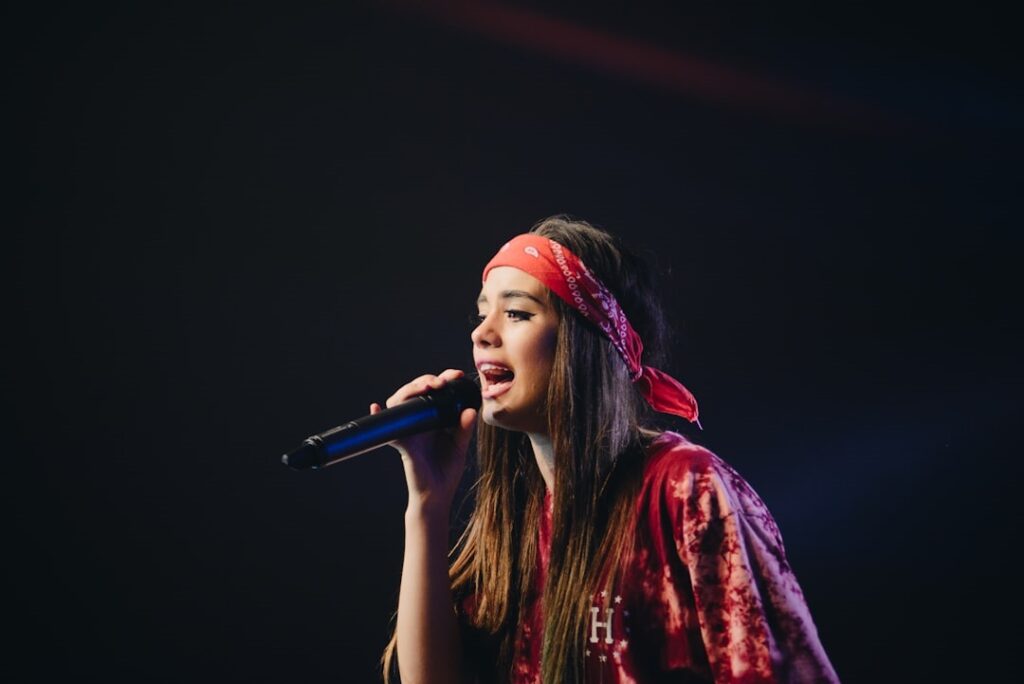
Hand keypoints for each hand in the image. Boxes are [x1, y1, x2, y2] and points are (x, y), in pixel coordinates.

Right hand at [371, 369, 477, 516]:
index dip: (443, 378)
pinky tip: (375, 407)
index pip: (435, 391)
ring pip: (400, 402)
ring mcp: (409, 430)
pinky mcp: (403, 444)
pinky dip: (378, 416)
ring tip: (425, 387)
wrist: (437, 495)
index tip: (457, 375)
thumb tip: (471, 410)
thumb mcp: (460, 446)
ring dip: (410, 390)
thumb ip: (465, 428)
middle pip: (415, 391)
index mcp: (434, 417)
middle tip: (441, 381)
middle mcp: (419, 421)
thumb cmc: (447, 470)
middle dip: (426, 380)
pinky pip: (390, 429)